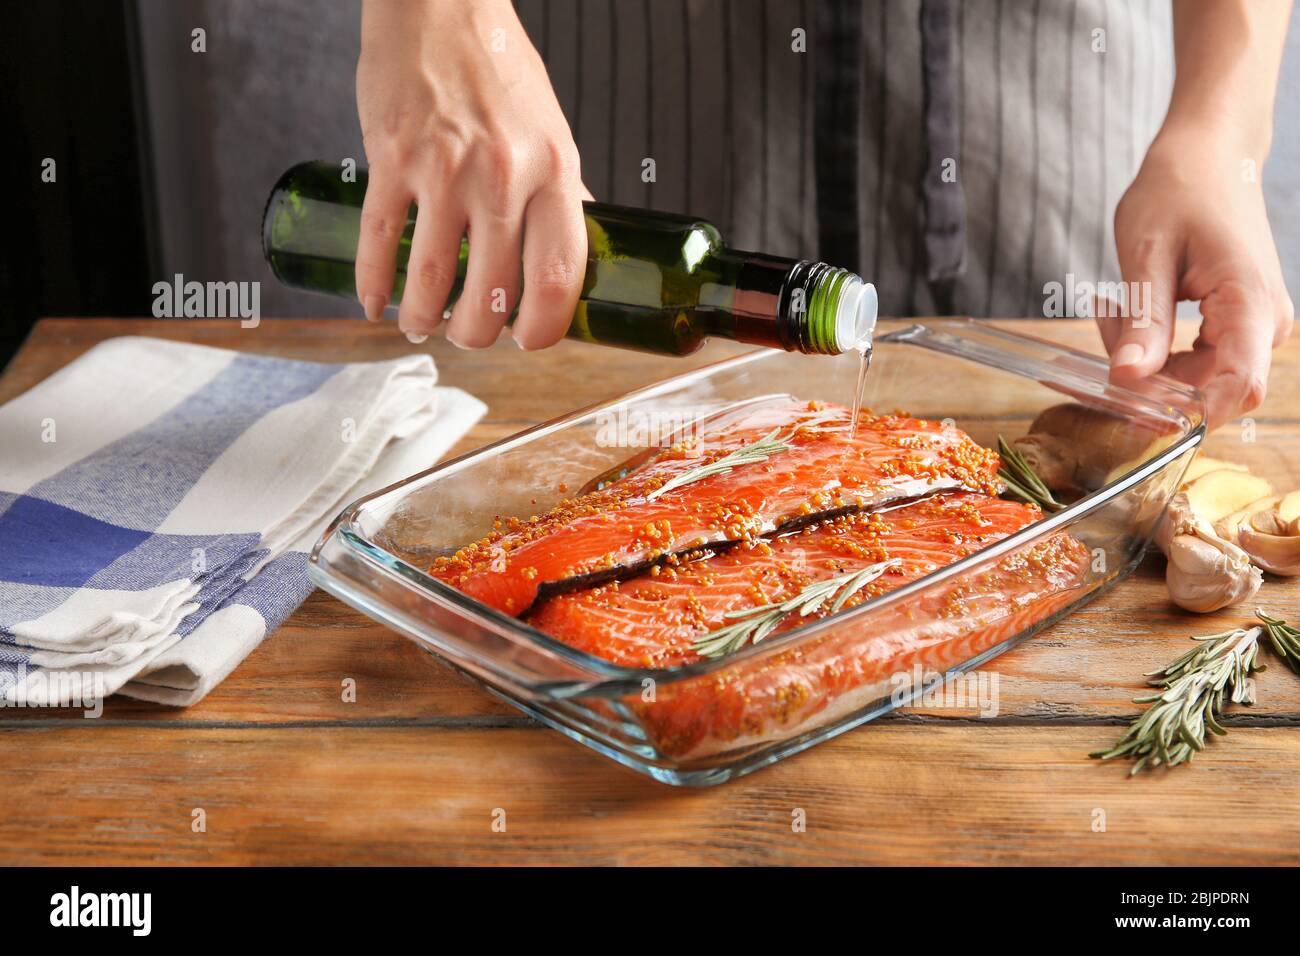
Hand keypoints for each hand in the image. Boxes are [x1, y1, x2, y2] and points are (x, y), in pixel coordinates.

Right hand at [355, 0, 588, 347]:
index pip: (558, 277)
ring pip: (431, 280)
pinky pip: (379, 240)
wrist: (441, 6)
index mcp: (553, 173)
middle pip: (491, 293)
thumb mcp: (554, 134)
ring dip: (424, 319)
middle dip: (475, 334)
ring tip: (422, 325)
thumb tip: (572, 257)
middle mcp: (502, 175)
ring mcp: (443, 168)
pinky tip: (376, 303)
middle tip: (467, 334)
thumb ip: (561, 197)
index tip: (527, 339)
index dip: (543, 328)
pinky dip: (373, 285)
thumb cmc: (500, 71)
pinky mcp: (390, 157)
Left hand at [1100, 132, 1293, 429]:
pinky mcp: (1239, 324)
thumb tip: (1127, 379)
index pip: (1238, 387)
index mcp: (1249, 303)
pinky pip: (1193, 360)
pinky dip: (1153, 346)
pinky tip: (1127, 310)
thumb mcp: (1146, 254)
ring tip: (1114, 304)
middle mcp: (1263, 323)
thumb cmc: (1179, 189)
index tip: (1133, 412)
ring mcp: (1255, 325)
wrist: (1210, 154)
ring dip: (1144, 356)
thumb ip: (1143, 320)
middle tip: (1106, 318)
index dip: (1189, 415)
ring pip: (1192, 378)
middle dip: (1145, 375)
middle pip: (1203, 388)